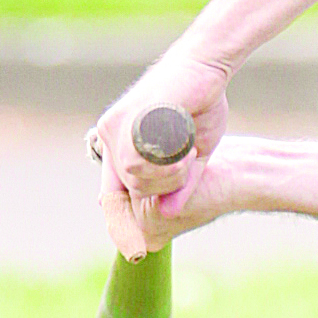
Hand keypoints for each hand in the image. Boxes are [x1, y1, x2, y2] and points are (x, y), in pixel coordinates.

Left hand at [90, 49, 230, 256]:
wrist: (207, 67)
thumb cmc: (204, 102)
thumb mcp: (193, 152)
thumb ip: (178, 182)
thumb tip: (166, 214)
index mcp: (121, 143)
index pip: (114, 192)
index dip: (122, 222)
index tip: (134, 250)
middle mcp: (110, 136)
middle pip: (125, 190)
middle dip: (161, 190)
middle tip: (188, 168)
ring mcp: (113, 128)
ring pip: (130, 178)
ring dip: (164, 177)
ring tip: (188, 158)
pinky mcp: (122, 120)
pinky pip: (134, 162)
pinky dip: (163, 165)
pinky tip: (183, 152)